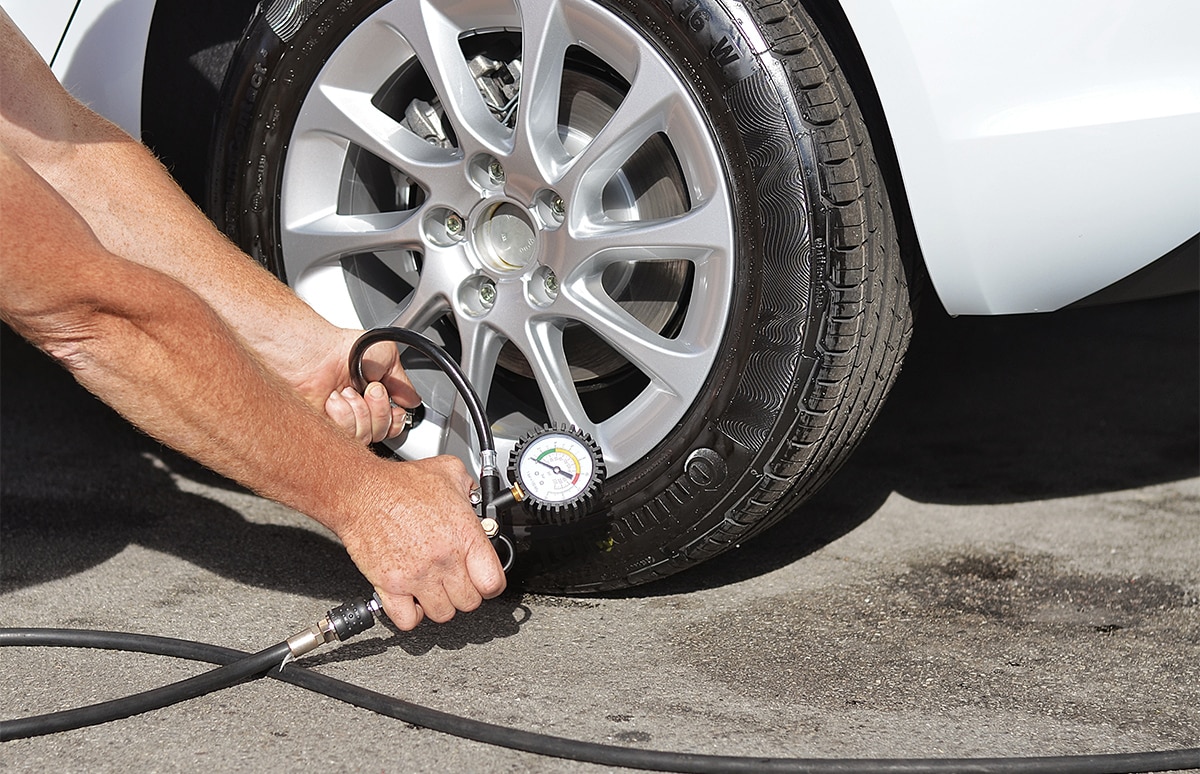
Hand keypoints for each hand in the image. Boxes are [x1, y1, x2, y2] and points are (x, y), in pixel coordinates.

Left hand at [282, 326, 420, 443]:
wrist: (316, 353)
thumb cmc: (342, 348)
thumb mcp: (387, 356)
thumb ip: (403, 382)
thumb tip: (413, 400)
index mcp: (372, 397)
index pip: (392, 426)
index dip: (396, 420)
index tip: (396, 407)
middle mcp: (357, 411)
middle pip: (382, 433)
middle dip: (380, 410)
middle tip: (370, 389)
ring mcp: (341, 421)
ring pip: (366, 435)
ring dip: (361, 410)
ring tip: (348, 391)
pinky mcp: (325, 427)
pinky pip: (346, 435)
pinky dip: (344, 414)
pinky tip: (335, 400)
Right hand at [336, 455, 506, 629]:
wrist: (361, 492)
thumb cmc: (400, 483)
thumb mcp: (449, 472)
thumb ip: (470, 487)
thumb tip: (477, 494)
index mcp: (464, 536)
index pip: (492, 582)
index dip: (491, 583)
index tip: (485, 579)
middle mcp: (443, 560)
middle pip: (469, 602)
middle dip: (465, 593)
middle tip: (457, 580)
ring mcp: (416, 576)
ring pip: (442, 614)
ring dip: (440, 603)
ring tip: (434, 587)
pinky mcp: (390, 586)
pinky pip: (408, 620)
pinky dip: (411, 615)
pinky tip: (412, 598)